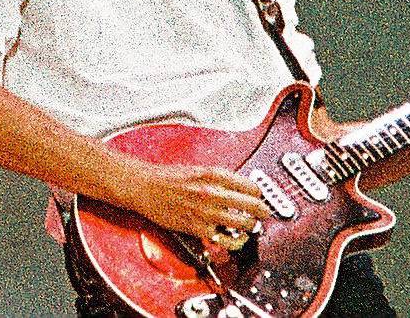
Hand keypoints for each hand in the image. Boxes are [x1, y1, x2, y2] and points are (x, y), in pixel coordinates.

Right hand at [117, 160, 274, 243]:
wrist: (146, 187)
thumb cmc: (168, 177)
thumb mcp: (198, 169)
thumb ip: (219, 178)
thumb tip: (239, 188)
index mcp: (215, 175)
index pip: (251, 187)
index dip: (258, 194)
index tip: (258, 198)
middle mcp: (213, 193)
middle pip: (253, 206)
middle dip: (262, 211)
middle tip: (263, 214)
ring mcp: (207, 212)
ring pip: (244, 224)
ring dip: (250, 226)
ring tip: (249, 226)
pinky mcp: (198, 228)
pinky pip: (226, 239)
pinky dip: (233, 241)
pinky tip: (234, 238)